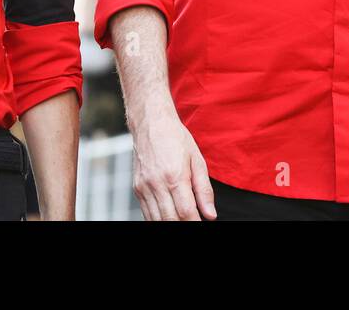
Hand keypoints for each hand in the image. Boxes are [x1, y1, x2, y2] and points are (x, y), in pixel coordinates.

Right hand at [130, 105, 215, 220]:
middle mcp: (157, 183)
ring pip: (157, 220)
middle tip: (193, 222)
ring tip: (182, 220)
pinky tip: (168, 216)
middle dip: (184, 225)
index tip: (202, 223)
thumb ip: (204, 190)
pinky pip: (147, 213)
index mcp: (175, 176)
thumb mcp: (197, 160)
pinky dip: (158, 219)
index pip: (186, 212)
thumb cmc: (175, 138)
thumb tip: (210, 214)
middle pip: (171, 219)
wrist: (150, 123)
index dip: (195, 223)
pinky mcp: (137, 188)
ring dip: (170, 224)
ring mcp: (144, 187)